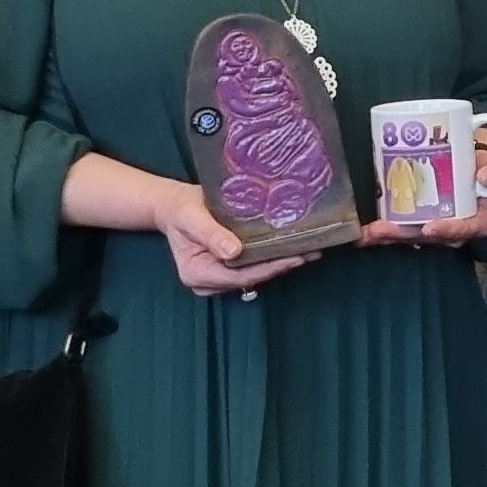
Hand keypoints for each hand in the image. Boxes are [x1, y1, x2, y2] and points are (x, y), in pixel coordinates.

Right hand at [157, 183, 312, 295]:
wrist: (175, 205)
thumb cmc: (181, 209)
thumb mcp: (191, 217)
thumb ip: (210, 234)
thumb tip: (234, 252)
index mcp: (197, 274)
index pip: (239, 276)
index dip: (268, 269)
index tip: (293, 258)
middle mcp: (209, 281)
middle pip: (251, 277)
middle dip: (281, 266)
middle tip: (311, 252)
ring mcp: (219, 276)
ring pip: (255, 273)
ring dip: (281, 262)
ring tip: (310, 250)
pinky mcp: (228, 267)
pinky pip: (254, 265)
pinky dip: (272, 257)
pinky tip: (293, 248)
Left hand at [357, 134, 486, 250]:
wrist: (478, 164)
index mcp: (478, 220)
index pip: (465, 230)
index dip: (448, 230)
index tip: (430, 228)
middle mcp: (454, 229)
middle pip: (429, 237)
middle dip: (403, 236)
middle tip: (381, 231)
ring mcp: (434, 225)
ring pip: (411, 235)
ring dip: (387, 236)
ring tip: (366, 233)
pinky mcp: (418, 219)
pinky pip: (401, 227)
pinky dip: (382, 229)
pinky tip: (363, 230)